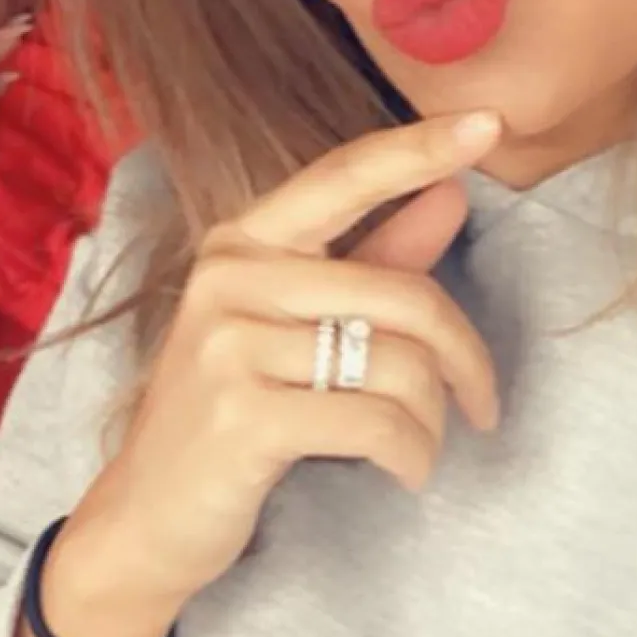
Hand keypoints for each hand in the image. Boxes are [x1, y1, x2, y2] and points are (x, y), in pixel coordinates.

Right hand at [55, 111, 501, 618]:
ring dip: (434, 421)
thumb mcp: (294, 330)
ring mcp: (229, 345)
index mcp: (241, 242)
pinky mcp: (243, 415)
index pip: (343, 177)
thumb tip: (452, 195)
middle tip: (481, 404)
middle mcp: (229, 278)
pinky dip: (412, 456)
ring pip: (399, 366)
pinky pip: (377, 423)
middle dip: (464, 359)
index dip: (420, 148)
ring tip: (420, 446)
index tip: (490, 120)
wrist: (146, 516)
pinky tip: (405, 472)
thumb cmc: (229, 413)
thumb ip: (373, 259)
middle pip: (403, 295)